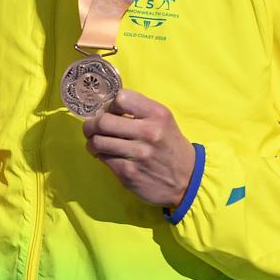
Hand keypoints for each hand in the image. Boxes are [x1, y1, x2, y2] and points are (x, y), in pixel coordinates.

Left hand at [82, 88, 195, 207]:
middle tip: (91, 128)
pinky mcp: (129, 173)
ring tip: (96, 143)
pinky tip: (106, 156)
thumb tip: (104, 108)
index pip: (121, 98)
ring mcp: (138, 154)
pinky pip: (103, 159)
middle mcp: (148, 132)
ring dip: (92, 142)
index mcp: (157, 115)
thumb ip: (138, 110)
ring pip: (97, 142)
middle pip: (103, 121)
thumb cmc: (170, 146)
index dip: (110, 105)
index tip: (109, 113)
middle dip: (91, 125)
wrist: (189, 180)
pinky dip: (100, 156)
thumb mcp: (163, 121)